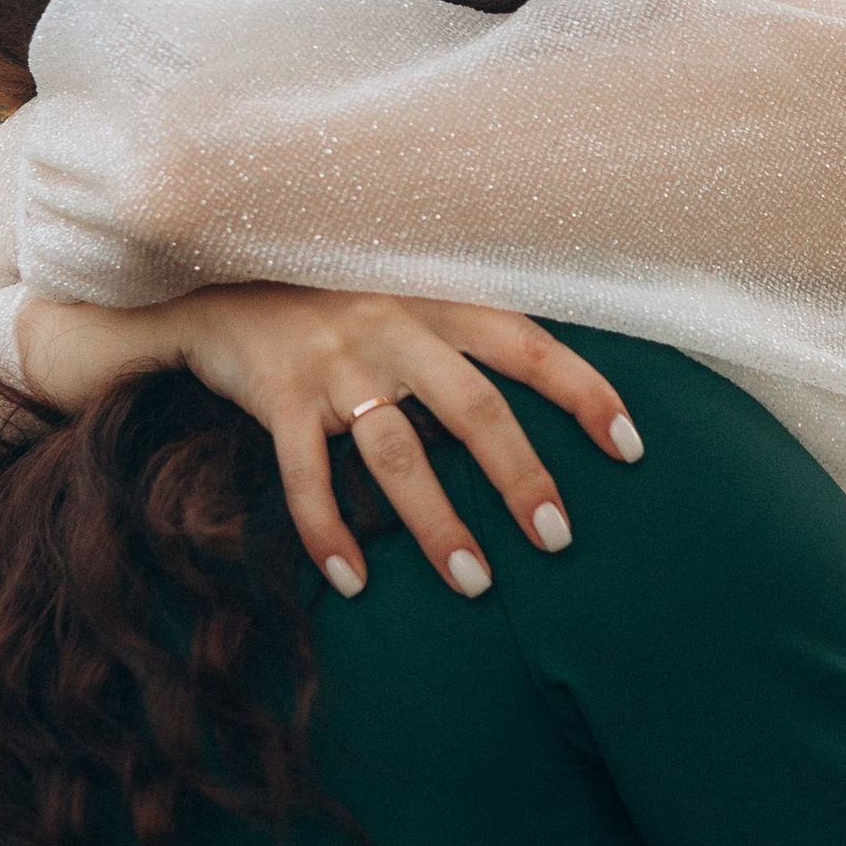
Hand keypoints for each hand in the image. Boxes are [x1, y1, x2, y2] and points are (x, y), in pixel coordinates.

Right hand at [13, 284, 639, 600]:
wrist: (214, 260)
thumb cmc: (330, 287)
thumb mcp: (403, 286)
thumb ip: (462, 328)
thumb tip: (545, 383)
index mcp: (436, 298)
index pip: (529, 345)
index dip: (585, 392)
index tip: (631, 446)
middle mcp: (393, 326)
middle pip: (474, 409)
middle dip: (520, 478)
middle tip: (556, 541)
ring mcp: (334, 362)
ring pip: (397, 455)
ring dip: (437, 524)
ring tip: (474, 585)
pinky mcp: (278, 394)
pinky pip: (304, 476)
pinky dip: (327, 532)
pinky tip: (352, 584)